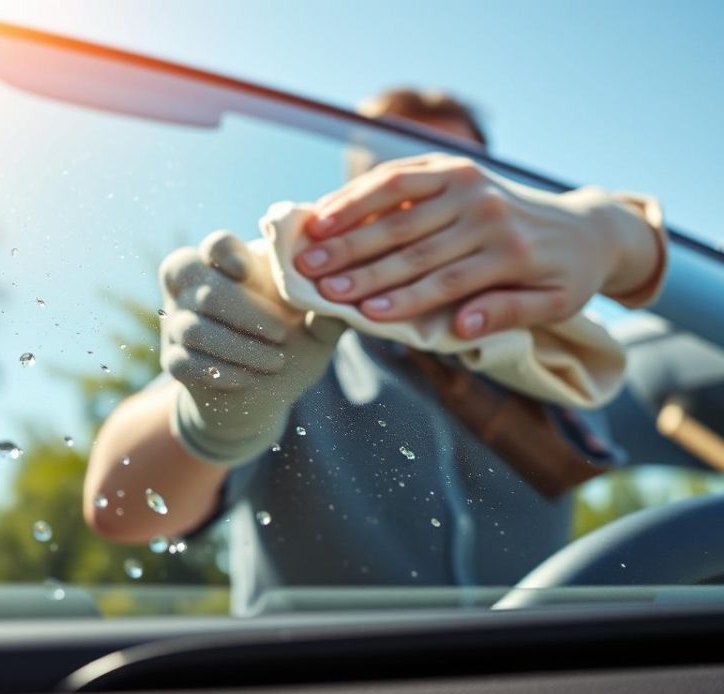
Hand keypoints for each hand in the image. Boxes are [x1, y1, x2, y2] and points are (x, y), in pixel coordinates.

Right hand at [159, 230, 344, 464]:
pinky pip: (184, 361)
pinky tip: (247, 378)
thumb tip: (338, 294)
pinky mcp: (173, 360)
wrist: (260, 395)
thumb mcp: (315, 331)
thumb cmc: (289, 347)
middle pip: (205, 289)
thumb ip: (326, 312)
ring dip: (238, 346)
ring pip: (193, 328)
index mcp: (230, 266)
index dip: (226, 253)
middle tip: (282, 333)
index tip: (246, 271)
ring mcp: (178, 323)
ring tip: (274, 361)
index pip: (215, 245)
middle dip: (247, 313)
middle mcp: (196, 289)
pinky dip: (219, 371)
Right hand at [296, 153, 658, 337]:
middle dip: (360, 264)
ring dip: (349, 228)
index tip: (360, 313)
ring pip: (397, 204)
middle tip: (316, 281)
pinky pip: (398, 176)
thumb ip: (508, 313)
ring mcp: (469, 182)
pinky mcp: (453, 166)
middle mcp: (488, 211)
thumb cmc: (561, 277)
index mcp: (512, 251)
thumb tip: (464, 325)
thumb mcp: (554, 305)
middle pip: (413, 243)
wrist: (585, 227)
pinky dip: (359, 193)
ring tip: (309, 248)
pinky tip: (326, 211)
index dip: (401, 297)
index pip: (445, 280)